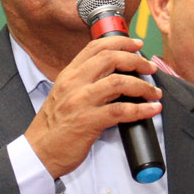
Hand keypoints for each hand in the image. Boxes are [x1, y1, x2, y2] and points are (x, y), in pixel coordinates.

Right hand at [24, 36, 160, 178]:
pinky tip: (151, 110)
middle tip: (150, 68)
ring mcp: (81, 101)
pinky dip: (141, 109)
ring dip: (143, 86)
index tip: (137, 45)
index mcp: (68, 75)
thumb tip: (114, 77)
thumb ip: (84, 83)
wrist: (39, 150)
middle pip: (110, 58)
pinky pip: (121, 111)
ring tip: (154, 93)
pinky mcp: (88, 121)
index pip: (95, 47)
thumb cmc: (53, 126)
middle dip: (136, 61)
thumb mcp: (64, 95)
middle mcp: (74, 83)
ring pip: (119, 82)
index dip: (120, 42)